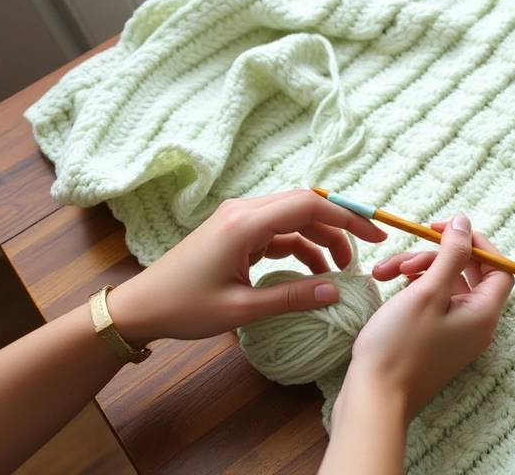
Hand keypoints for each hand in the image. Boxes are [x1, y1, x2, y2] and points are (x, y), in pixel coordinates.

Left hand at [107, 189, 386, 345]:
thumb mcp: (242, 308)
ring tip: (341, 268)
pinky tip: (314, 270)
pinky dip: (301, 246)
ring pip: (294, 218)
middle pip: (305, 206)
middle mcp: (243, 212)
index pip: (309, 205)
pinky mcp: (235, 232)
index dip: (347, 217)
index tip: (374, 235)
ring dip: (321, 238)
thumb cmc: (183, 307)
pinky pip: (278, 231)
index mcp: (244, 223)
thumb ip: (292, 298)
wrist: (140, 307)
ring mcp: (238, 220)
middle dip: (340, 226)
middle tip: (368, 249)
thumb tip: (336, 291)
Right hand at [341, 215, 514, 420]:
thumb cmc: (400, 347)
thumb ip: (451, 253)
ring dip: (416, 270)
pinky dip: (412, 288)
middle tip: (407, 256)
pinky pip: (431, 303)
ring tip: (384, 272)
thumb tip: (465, 223)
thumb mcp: (428, 291)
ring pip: (444, 285)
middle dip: (435, 257)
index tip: (445, 229)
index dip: (476, 243)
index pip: (499, 267)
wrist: (374, 399)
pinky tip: (387, 283)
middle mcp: (476, 324)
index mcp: (484, 314)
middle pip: (468, 273)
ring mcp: (454, 334)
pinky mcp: (433, 340)